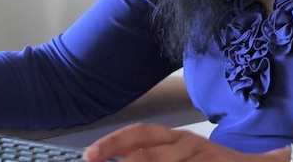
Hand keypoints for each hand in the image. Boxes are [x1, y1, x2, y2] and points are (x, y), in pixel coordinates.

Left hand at [82, 123, 282, 161]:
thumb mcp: (184, 155)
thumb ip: (155, 155)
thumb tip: (123, 158)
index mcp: (178, 139)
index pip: (141, 134)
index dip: (114, 143)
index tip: (90, 155)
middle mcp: (188, 145)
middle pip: (148, 152)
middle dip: (121, 158)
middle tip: (95, 160)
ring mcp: (202, 159)